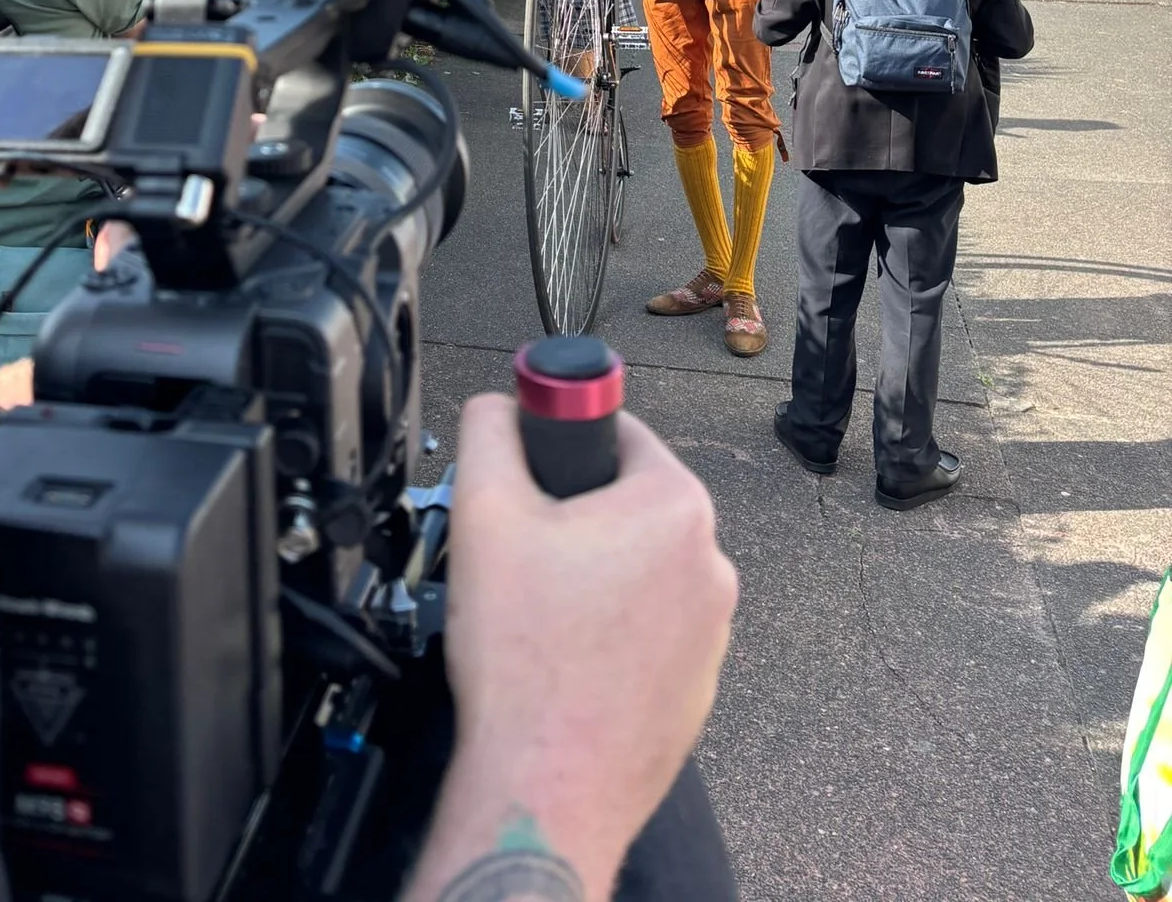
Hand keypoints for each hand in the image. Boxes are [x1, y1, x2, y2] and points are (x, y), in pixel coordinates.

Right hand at [413, 395, 736, 899]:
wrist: (543, 789)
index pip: (618, 430)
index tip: (531, 470)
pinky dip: (607, 633)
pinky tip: (561, 658)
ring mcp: (710, 634)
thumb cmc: (526, 662)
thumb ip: (489, 430)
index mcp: (675, 508)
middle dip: (573, 517)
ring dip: (590, 576)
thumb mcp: (484, 509)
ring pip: (636, 570)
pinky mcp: (694, 687)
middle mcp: (709, 566)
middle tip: (520, 550)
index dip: (560, 444)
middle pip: (627, 504)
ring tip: (536, 613)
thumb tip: (497, 406)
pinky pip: (646, 631)